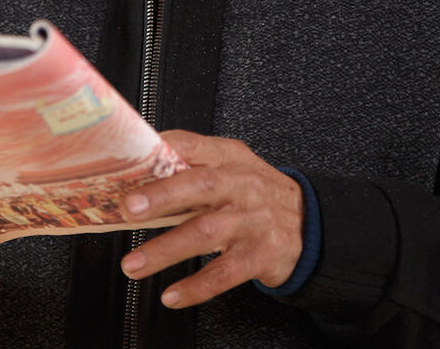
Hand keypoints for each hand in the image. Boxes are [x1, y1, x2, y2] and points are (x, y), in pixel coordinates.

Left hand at [119, 130, 302, 308]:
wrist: (310, 223)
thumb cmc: (257, 195)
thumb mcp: (233, 170)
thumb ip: (193, 170)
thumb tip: (138, 181)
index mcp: (230, 158)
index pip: (192, 145)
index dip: (160, 152)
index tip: (130, 162)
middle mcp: (242, 185)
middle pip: (199, 185)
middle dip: (161, 196)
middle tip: (129, 209)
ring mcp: (254, 220)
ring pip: (205, 232)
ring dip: (165, 250)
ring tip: (134, 264)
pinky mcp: (261, 254)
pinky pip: (224, 273)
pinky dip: (195, 287)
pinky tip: (172, 294)